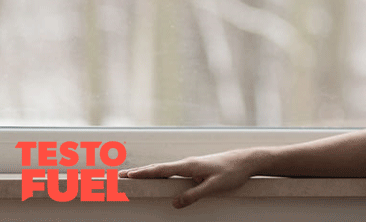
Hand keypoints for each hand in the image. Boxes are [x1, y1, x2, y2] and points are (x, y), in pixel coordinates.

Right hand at [119, 149, 255, 207]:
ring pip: (164, 170)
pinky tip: (156, 177)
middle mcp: (187, 163)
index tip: (126, 176)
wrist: (246, 161)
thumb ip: (194, 195)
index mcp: (189, 166)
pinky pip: (172, 172)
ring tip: (132, 177)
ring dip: (147, 173)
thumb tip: (175, 204)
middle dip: (138, 172)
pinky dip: (159, 174)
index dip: (143, 174)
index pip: (161, 170)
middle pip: (158, 169)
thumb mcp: (214, 186)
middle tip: (119, 176)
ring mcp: (190, 165)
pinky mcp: (195, 169)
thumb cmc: (232, 171)